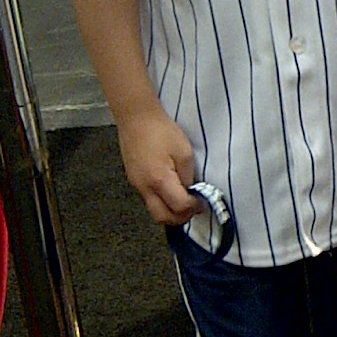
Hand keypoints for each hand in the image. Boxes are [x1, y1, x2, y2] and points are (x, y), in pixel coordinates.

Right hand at [117, 106, 199, 225]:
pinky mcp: (133, 180)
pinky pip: (149, 199)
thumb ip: (189, 176)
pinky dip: (162, 202)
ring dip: (171, 211)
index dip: (194, 207)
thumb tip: (192, 192)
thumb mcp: (184, 152)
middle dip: (181, 218)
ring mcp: (136, 185)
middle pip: (162, 218)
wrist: (136, 118)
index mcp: (159, 180)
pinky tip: (172, 191)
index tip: (203, 201)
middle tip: (194, 208)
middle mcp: (145, 188)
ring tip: (184, 200)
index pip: (179, 207)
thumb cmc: (162, 131)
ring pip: (154, 211)